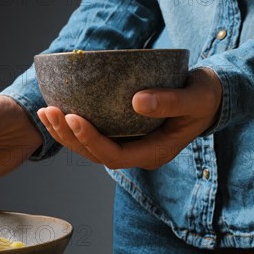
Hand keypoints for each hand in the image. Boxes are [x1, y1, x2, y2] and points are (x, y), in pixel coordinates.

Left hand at [37, 68, 221, 169]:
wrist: (208, 98)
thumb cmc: (205, 98)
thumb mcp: (195, 98)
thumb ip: (170, 101)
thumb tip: (136, 101)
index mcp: (153, 153)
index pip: (114, 156)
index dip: (91, 140)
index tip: (73, 117)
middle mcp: (137, 154)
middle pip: (94, 155)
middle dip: (69, 136)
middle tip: (50, 111)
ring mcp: (128, 145)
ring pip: (89, 148)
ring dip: (64, 132)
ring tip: (45, 111)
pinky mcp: (122, 133)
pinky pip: (93, 135)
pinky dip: (73, 125)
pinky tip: (56, 109)